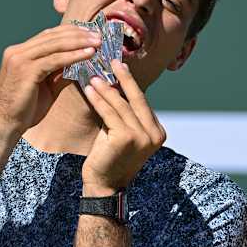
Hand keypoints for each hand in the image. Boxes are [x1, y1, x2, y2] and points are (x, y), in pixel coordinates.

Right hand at [0, 25, 100, 134]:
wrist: (7, 124)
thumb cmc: (26, 108)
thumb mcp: (46, 84)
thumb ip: (59, 71)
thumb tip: (79, 61)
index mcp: (20, 52)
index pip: (49, 35)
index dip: (71, 32)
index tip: (90, 33)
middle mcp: (17, 51)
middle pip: (53, 36)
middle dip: (79, 34)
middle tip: (99, 35)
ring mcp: (19, 59)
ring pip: (55, 44)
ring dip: (80, 42)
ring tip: (98, 42)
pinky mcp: (25, 70)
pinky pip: (55, 59)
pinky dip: (74, 55)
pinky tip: (89, 54)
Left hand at [81, 61, 165, 194]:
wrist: (104, 186)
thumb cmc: (110, 158)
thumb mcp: (122, 133)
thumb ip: (125, 114)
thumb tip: (116, 85)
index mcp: (158, 132)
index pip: (143, 102)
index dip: (130, 84)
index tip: (120, 68)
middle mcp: (154, 134)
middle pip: (137, 99)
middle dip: (124, 77)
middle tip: (113, 60)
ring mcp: (142, 137)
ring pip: (121, 105)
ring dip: (106, 87)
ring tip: (94, 74)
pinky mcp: (126, 138)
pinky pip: (109, 113)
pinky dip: (99, 99)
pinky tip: (89, 89)